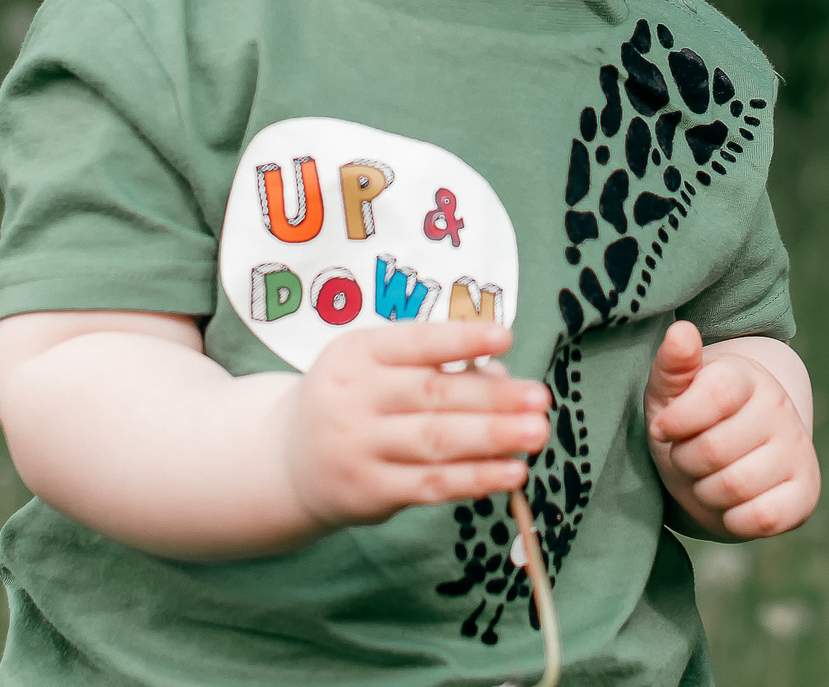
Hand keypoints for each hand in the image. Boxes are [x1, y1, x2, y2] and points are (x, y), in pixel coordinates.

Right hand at [280, 321, 550, 530]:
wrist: (288, 459)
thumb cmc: (354, 399)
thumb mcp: (378, 366)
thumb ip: (436, 367)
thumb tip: (504, 381)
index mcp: (358, 352)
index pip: (416, 341)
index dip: (462, 339)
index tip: (506, 337)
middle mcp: (353, 397)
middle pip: (434, 395)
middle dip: (493, 398)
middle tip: (540, 399)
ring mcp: (359, 447)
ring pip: (436, 442)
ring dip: (493, 438)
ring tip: (536, 433)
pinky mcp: (370, 491)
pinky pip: (431, 484)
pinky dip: (475, 479)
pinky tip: (510, 473)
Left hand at [644, 321, 818, 538]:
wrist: (719, 465)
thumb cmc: (687, 425)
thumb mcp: (669, 395)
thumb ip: (672, 366)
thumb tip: (680, 331)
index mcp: (746, 376)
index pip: (716, 395)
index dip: (678, 420)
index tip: (663, 428)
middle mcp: (779, 407)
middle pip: (714, 450)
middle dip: (686, 461)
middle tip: (687, 456)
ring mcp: (797, 450)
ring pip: (734, 486)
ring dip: (705, 491)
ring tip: (707, 477)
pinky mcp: (805, 494)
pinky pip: (762, 518)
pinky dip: (733, 519)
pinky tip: (731, 504)